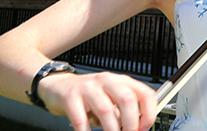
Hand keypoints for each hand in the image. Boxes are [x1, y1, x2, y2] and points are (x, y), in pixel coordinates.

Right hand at [39, 71, 156, 130]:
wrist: (57, 85)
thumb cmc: (88, 93)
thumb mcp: (110, 97)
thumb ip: (123, 110)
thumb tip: (137, 127)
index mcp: (121, 81)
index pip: (145, 93)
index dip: (149, 113)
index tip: (145, 128)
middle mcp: (106, 81)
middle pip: (127, 100)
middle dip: (131, 123)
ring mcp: (88, 88)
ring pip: (106, 110)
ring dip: (112, 130)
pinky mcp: (70, 97)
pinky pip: (81, 119)